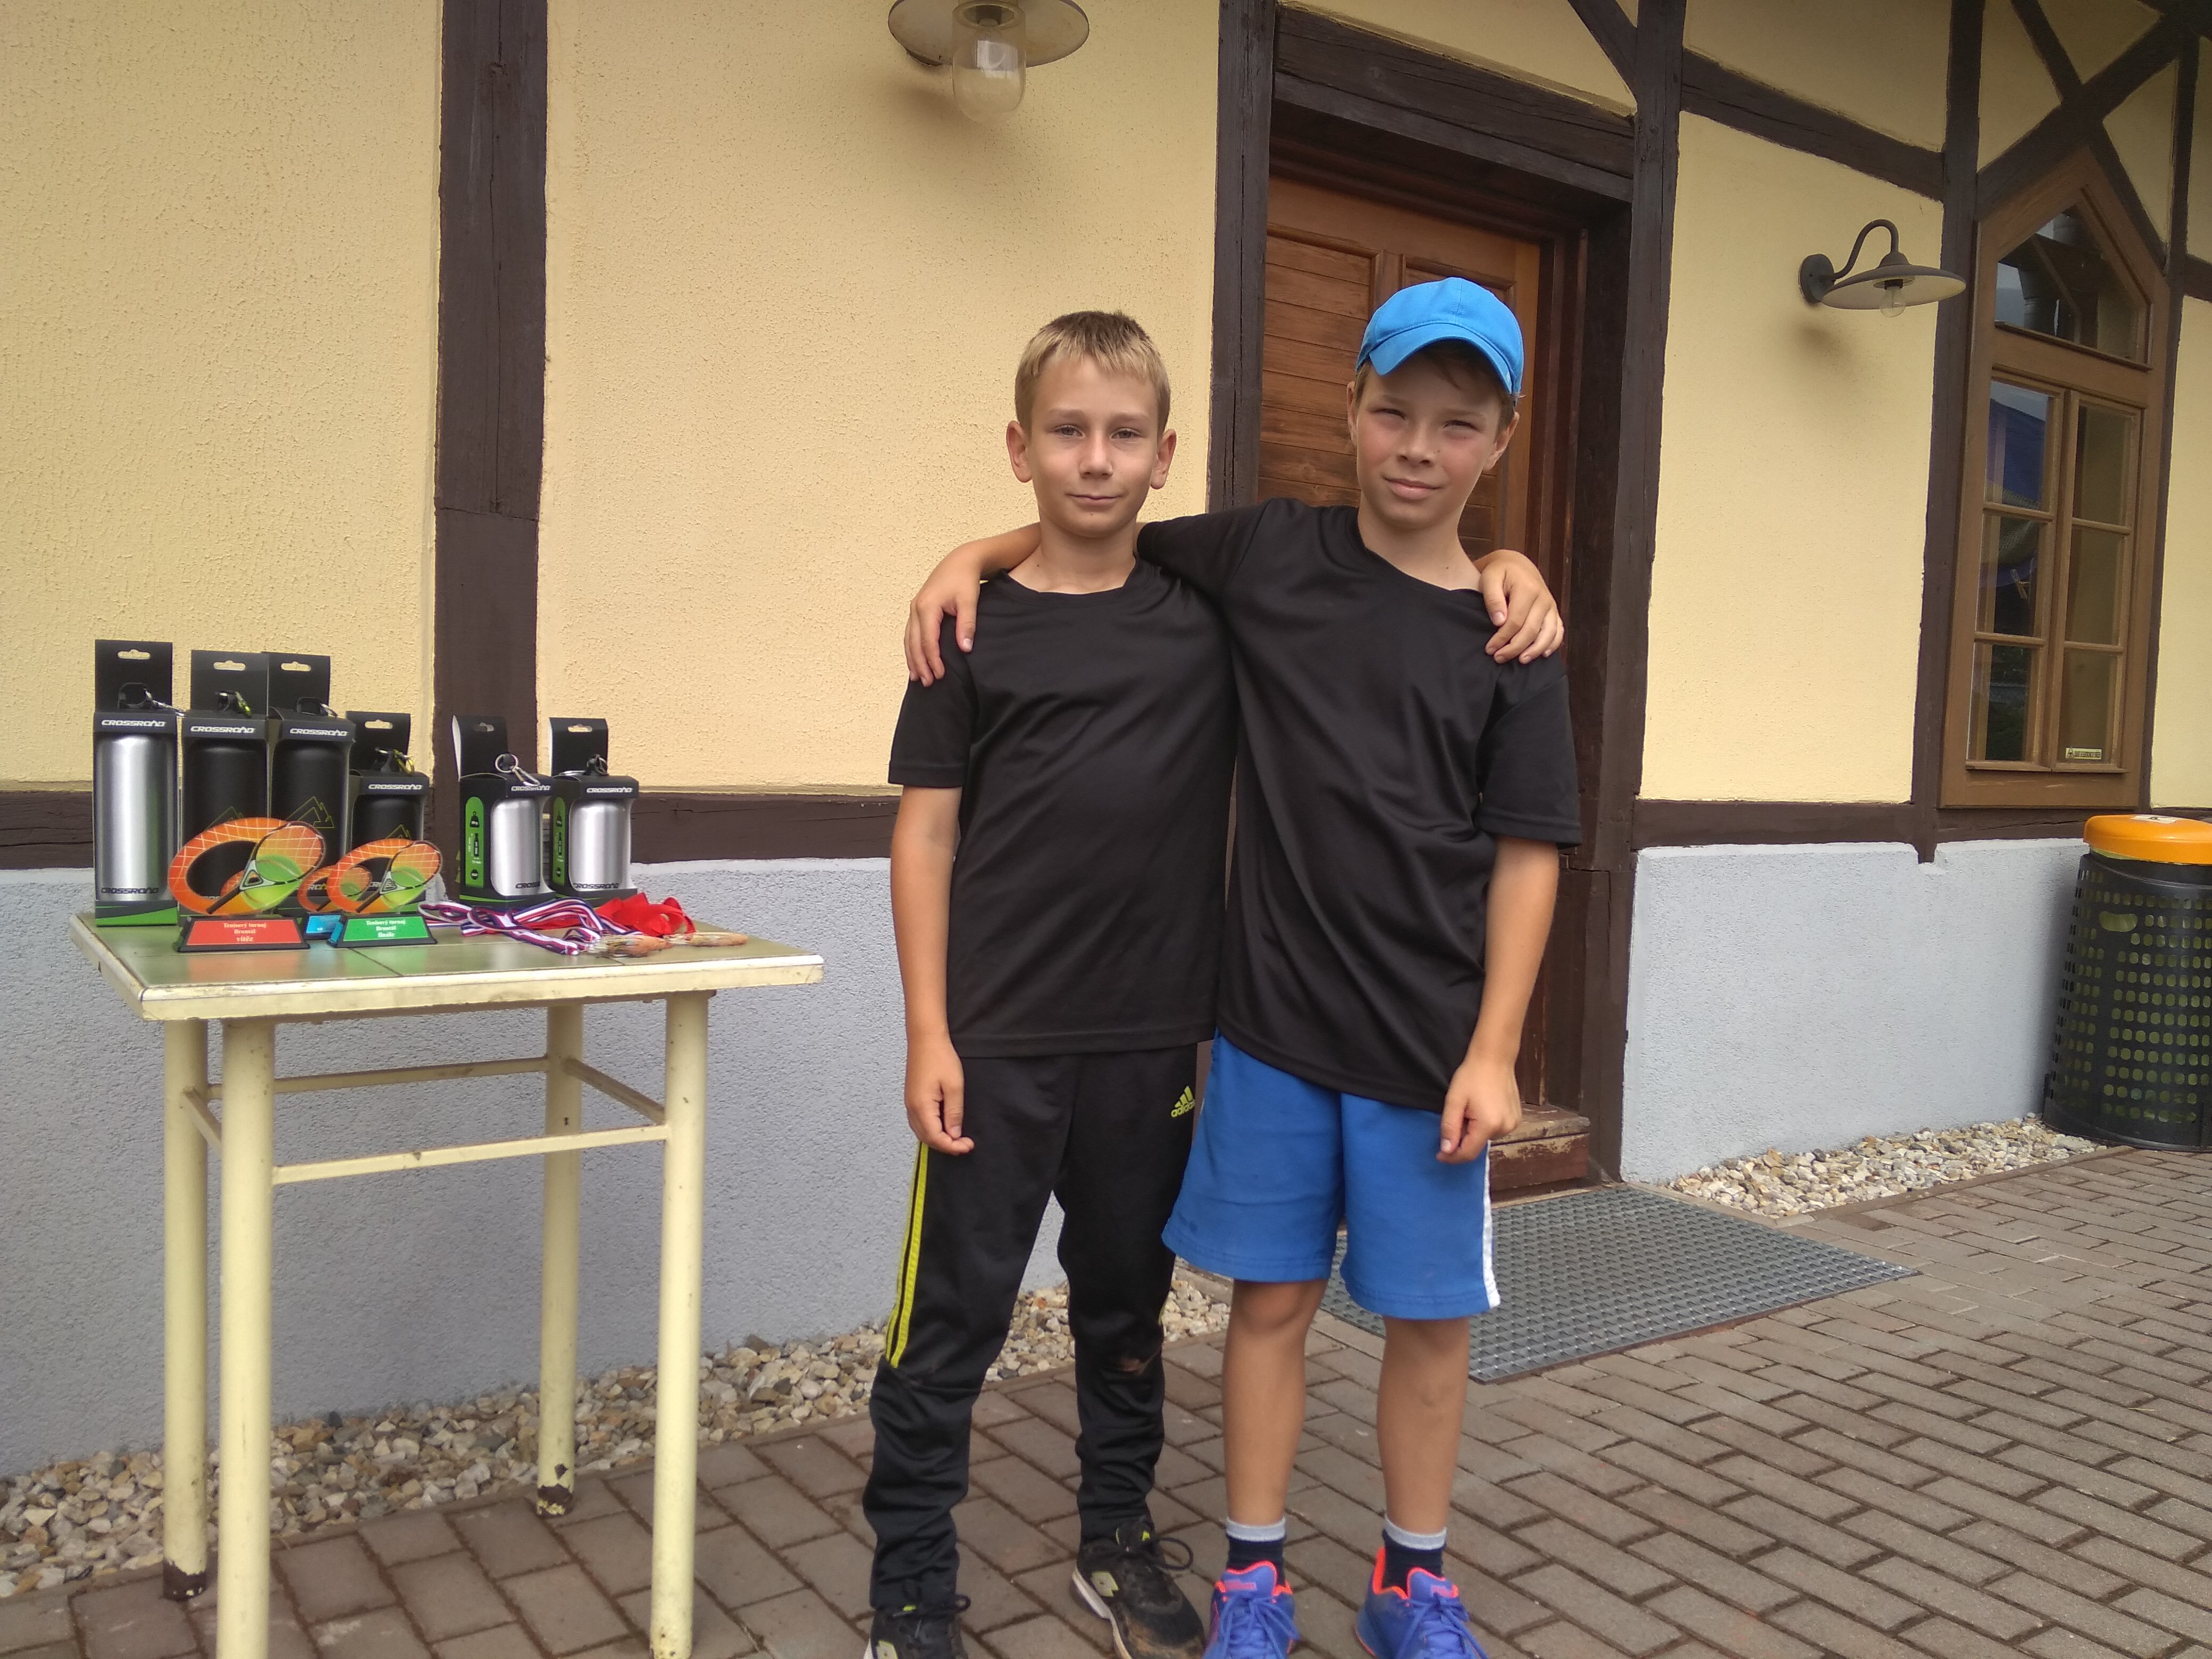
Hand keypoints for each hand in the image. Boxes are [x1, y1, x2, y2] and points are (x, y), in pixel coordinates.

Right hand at [905, 548, 988, 684]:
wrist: (960, 561)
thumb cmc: (965, 580)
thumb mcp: (969, 601)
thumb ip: (967, 625)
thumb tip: (965, 649)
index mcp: (927, 606)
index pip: (928, 640)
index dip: (933, 660)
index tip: (940, 675)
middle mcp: (916, 608)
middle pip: (914, 642)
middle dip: (920, 664)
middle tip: (928, 683)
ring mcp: (914, 608)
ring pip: (909, 639)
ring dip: (913, 659)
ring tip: (918, 678)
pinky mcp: (917, 609)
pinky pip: (910, 633)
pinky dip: (911, 649)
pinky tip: (915, 662)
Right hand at [905, 1033, 972, 1153]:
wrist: (925, 1039)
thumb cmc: (940, 1058)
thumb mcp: (954, 1086)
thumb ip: (954, 1113)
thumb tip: (954, 1134)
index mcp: (922, 1107)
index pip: (935, 1138)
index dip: (952, 1146)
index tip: (968, 1146)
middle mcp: (912, 1109)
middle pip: (927, 1138)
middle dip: (946, 1146)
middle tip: (965, 1145)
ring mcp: (910, 1104)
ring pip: (921, 1132)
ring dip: (938, 1139)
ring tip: (956, 1139)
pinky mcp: (912, 1099)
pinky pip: (919, 1123)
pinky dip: (931, 1131)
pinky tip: (943, 1128)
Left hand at [1439, 1050, 1521, 1162]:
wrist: (1494, 1058)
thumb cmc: (1472, 1076)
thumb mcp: (1454, 1101)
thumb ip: (1449, 1127)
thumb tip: (1446, 1150)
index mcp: (1488, 1125)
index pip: (1468, 1153)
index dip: (1452, 1157)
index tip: (1439, 1155)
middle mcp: (1504, 1128)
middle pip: (1477, 1146)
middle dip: (1462, 1138)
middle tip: (1457, 1116)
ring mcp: (1513, 1124)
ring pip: (1486, 1138)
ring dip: (1474, 1131)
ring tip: (1470, 1109)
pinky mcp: (1516, 1119)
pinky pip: (1495, 1130)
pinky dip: (1485, 1126)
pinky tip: (1482, 1108)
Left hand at [1474, 550, 1564, 663]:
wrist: (1517, 565)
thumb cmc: (1500, 573)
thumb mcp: (1490, 578)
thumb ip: (1493, 598)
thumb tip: (1499, 621)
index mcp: (1528, 589)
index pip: (1515, 621)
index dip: (1502, 638)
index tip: (1490, 649)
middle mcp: (1543, 598)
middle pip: (1531, 631)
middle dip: (1515, 648)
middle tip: (1499, 658)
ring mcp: (1551, 606)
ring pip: (1548, 634)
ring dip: (1535, 651)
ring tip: (1521, 661)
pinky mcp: (1554, 612)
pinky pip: (1558, 631)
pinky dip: (1553, 644)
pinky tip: (1543, 654)